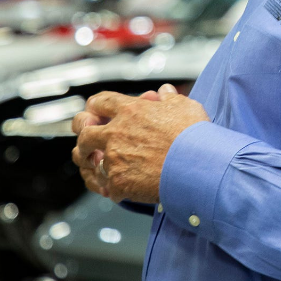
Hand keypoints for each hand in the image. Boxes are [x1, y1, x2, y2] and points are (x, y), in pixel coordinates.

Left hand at [71, 84, 209, 202]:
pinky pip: (103, 186)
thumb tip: (165, 91)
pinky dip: (109, 187)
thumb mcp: (185, 107)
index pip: (100, 102)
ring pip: (87, 161)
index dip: (94, 106)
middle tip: (87, 140)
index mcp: (130, 111)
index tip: (94, 111)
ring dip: (89, 162)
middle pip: (84, 132)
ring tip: (94, 165)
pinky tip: (115, 189)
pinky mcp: (118, 183)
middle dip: (82, 134)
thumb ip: (170, 98)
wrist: (198, 166)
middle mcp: (116, 134)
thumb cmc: (193, 136)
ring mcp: (115, 159)